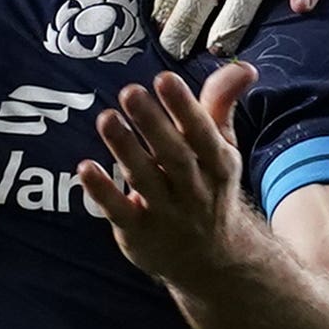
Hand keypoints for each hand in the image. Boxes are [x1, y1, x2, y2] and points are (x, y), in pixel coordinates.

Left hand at [77, 62, 252, 282]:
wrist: (212, 261)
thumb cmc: (209, 187)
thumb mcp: (221, 148)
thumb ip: (221, 105)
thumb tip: (243, 67)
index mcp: (218, 164)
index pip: (203, 134)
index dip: (185, 108)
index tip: (165, 78)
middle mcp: (194, 190)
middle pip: (174, 156)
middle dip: (153, 124)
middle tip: (130, 91)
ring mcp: (166, 214)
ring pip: (144, 180)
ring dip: (125, 149)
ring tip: (107, 118)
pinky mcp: (138, 233)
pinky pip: (119, 212)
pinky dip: (102, 192)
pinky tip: (84, 168)